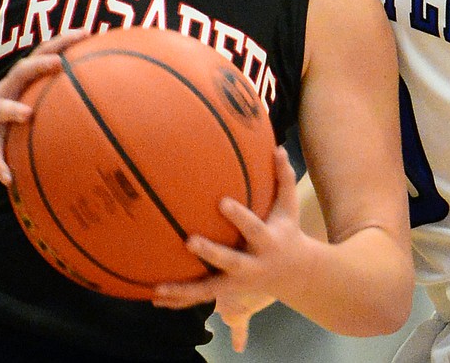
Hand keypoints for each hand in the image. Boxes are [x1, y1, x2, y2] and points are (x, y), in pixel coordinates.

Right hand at [0, 29, 87, 183]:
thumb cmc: (2, 114)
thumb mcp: (25, 99)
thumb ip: (51, 95)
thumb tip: (95, 96)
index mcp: (22, 81)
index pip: (43, 54)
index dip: (63, 41)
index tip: (86, 32)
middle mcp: (7, 91)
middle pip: (22, 70)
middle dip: (39, 64)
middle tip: (60, 62)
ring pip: (1, 107)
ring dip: (13, 110)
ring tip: (27, 115)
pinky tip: (9, 178)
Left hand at [152, 147, 302, 346]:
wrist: (295, 274)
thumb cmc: (286, 230)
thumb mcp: (289, 207)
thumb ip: (284, 178)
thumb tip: (279, 148)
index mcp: (267, 241)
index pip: (252, 228)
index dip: (238, 217)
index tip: (221, 202)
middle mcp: (251, 265)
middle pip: (229, 261)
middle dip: (210, 253)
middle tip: (188, 241)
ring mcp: (236, 283)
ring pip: (208, 289)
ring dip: (183, 290)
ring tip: (158, 289)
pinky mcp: (225, 292)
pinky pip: (200, 297)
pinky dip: (178, 300)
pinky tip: (155, 299)